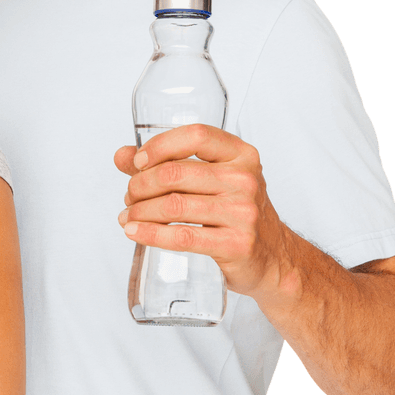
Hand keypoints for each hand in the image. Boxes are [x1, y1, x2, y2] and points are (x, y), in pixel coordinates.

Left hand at [113, 124, 294, 297]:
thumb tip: (121, 155)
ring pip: (173, 205)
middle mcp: (245, 179)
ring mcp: (244, 213)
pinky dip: (150, 234)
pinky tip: (133, 232)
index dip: (159, 145)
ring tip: (127, 217)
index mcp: (241, 154)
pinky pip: (182, 237)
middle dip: (140, 185)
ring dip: (139, 211)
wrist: (273, 258)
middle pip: (175, 173)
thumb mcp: (210, 180)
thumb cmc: (235, 212)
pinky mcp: (237, 244)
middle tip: (129, 197)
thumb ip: (166, 164)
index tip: (137, 161)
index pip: (196, 136)